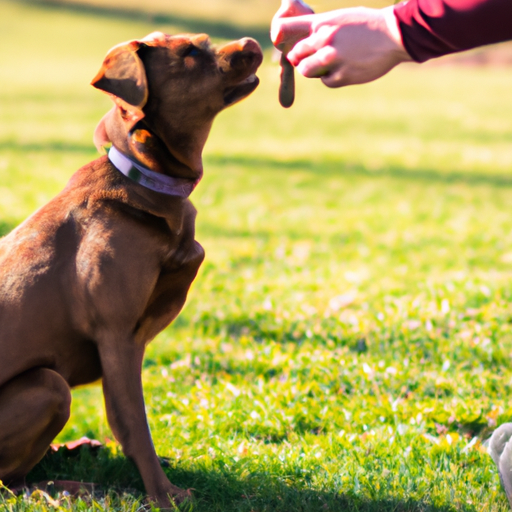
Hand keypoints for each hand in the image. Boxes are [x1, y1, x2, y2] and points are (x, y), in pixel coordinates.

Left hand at [272, 6, 412, 87]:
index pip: (288, 27)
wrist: (395, 36)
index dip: (279, 35)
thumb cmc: (368, 26)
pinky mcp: (342, 75)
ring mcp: (333, 59)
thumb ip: (320, 29)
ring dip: (312, 70)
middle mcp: (324, 39)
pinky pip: (326, 81)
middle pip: (296, 55)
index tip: (277, 39)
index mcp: (323, 23)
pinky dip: (330, 78)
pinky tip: (343, 69)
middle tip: (309, 58)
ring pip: (306, 71)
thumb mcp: (341, 18)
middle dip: (300, 58)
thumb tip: (302, 42)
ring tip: (326, 65)